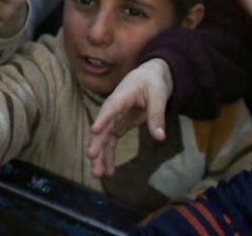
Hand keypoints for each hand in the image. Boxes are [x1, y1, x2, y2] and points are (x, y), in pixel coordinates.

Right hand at [87, 59, 172, 177]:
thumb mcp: (159, 96)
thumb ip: (157, 116)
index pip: (111, 108)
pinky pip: (110, 143)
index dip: (102, 119)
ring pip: (104, 138)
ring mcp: (114, 118)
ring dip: (100, 156)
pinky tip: (109, 171)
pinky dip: (109, 156)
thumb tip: (160, 137)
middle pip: (103, 127)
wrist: (149, 76)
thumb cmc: (153, 82)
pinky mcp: (117, 125)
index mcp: (122, 95)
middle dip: (96, 143)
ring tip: (97, 174)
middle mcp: (113, 108)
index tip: (94, 130)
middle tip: (91, 157)